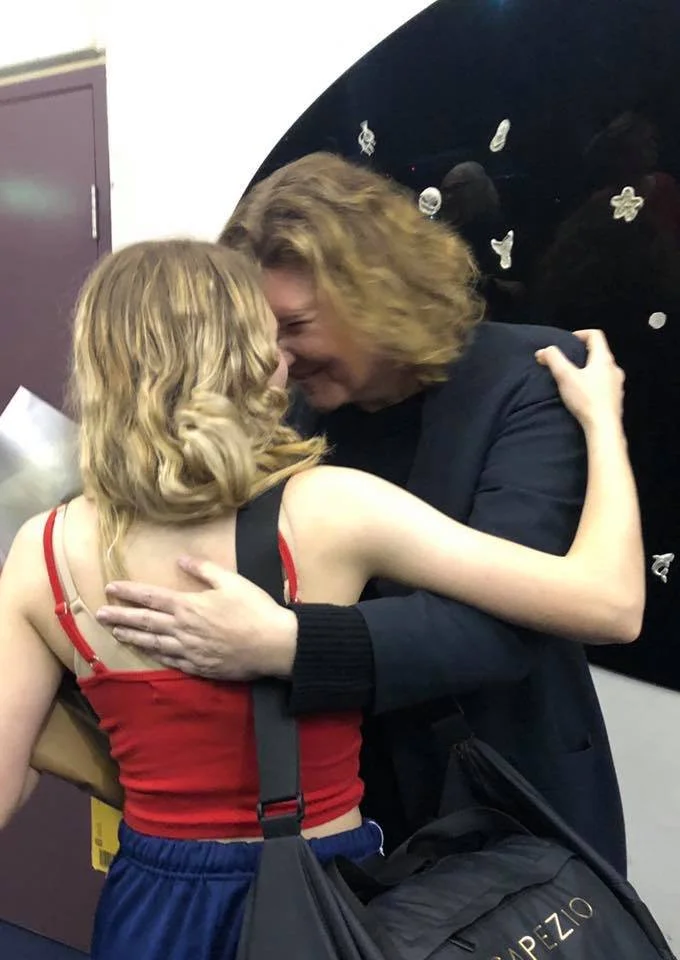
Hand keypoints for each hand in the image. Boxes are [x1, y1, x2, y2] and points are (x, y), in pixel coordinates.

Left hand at [95, 557, 297, 680]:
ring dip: (132, 638)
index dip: (129, 592)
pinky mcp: (199, 666)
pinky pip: (170, 661)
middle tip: (98, 615)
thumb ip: (204, 569)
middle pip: (144, 622)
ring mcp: (189, 651)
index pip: (151, 597)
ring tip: (116, 634)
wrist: (273, 644)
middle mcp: (183, 629)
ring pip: (153, 643)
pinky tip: (147, 652)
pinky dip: (155, 655)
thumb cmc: (254, 609)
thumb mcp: (231, 581)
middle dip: (120, 617)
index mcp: (189, 606)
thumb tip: (181, 559)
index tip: (110, 589)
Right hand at [535, 329, 624, 429]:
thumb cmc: (586, 399)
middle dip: (584, 353)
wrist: (604, 427)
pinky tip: (584, 394)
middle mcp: (614, 369)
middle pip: (600, 352)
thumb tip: (544, 351)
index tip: (569, 340)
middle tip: (569, 360)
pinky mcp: (616, 398)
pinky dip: (594, 383)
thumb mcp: (565, 376)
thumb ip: (554, 359)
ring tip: (575, 378)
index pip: (596, 336)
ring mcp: (617, 384)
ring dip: (589, 369)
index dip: (581, 333)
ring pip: (603, 369)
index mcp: (604, 359)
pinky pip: (605, 384)